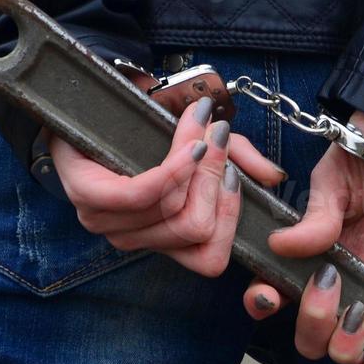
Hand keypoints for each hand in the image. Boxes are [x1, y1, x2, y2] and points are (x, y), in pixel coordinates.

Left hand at [53, 96, 284, 276]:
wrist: (92, 103)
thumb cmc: (147, 132)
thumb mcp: (204, 146)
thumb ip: (239, 161)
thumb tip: (273, 177)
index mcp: (164, 238)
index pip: (209, 260)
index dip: (229, 218)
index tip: (235, 175)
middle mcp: (136, 239)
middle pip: (195, 230)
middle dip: (216, 181)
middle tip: (220, 141)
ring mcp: (108, 223)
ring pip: (174, 212)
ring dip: (199, 166)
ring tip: (203, 130)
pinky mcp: (91, 199)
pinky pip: (145, 195)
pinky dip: (174, 169)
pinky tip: (190, 147)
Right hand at [243, 112, 363, 363]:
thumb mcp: (332, 180)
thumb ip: (314, 216)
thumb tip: (283, 246)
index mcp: (308, 256)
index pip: (274, 294)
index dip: (264, 304)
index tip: (269, 294)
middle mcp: (336, 281)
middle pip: (309, 333)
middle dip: (310, 322)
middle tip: (325, 285)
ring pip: (345, 347)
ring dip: (340, 344)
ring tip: (356, 312)